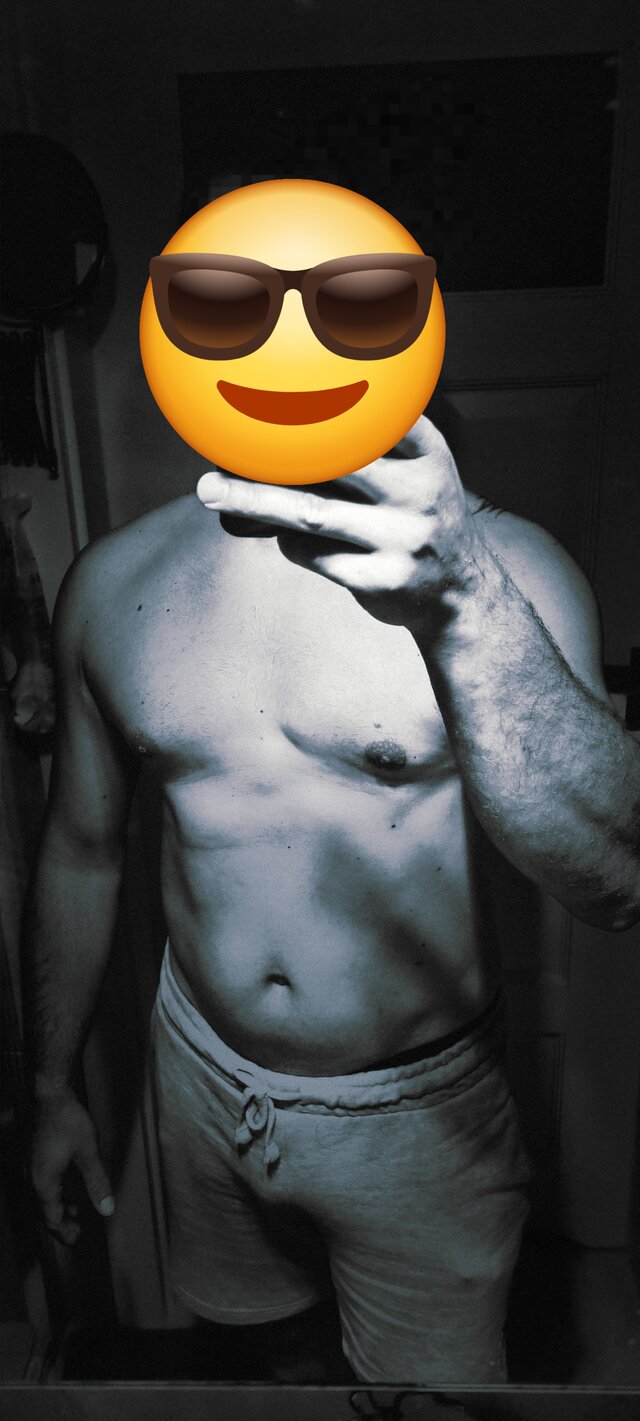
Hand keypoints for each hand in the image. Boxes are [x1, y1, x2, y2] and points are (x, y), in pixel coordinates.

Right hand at [30, 1087, 113, 1244]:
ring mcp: (29, 1167)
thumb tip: (107, 1209)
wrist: (50, 1094)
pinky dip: (54, 1192)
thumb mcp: (88, 1153)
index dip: (64, 1232)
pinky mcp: (31, 1157)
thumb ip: (97, 1183)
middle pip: (44, 1210)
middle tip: (79, 1230)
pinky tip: (68, 1187)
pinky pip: (40, 1183)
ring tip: (78, 1210)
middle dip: (62, 1222)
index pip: (51, 1218)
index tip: (77, 1241)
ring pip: (42, 1197)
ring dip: (59, 1206)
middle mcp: (31, 1178)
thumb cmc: (68, 1121)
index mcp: (43, 1182)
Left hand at [197, 416, 482, 629]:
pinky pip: (316, 555)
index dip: (344, 398)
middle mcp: (420, 494)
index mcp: (429, 456)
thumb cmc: (416, 517)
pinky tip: (286, 536)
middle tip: (222, 445)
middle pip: (336, 464)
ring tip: (212, 490)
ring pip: (313, 513)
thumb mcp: (418, 472)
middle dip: (276, 452)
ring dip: (256, 501)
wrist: (458, 591)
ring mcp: (403, 539)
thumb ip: (374, 448)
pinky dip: (292, 544)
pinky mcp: (382, 580)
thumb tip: (281, 426)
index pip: (387, 416)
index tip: (292, 382)